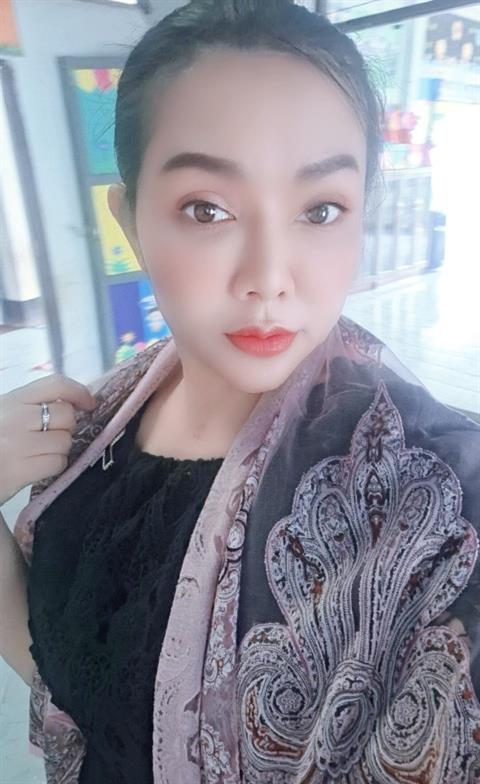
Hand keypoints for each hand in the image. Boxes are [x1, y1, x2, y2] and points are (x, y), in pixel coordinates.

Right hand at [0, 374, 96, 506]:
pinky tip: (36, 467)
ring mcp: (19, 444)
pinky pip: (58, 463)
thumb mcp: (4, 412)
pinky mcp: (22, 470)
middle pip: (66, 415)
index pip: (55, 384)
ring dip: (59, 449)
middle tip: (50, 436)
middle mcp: (15, 418)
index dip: (79, 392)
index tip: (89, 403)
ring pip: (65, 441)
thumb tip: (74, 403)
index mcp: (11, 400)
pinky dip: (53, 466)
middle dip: (66, 427)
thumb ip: (32, 405)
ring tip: (38, 453)